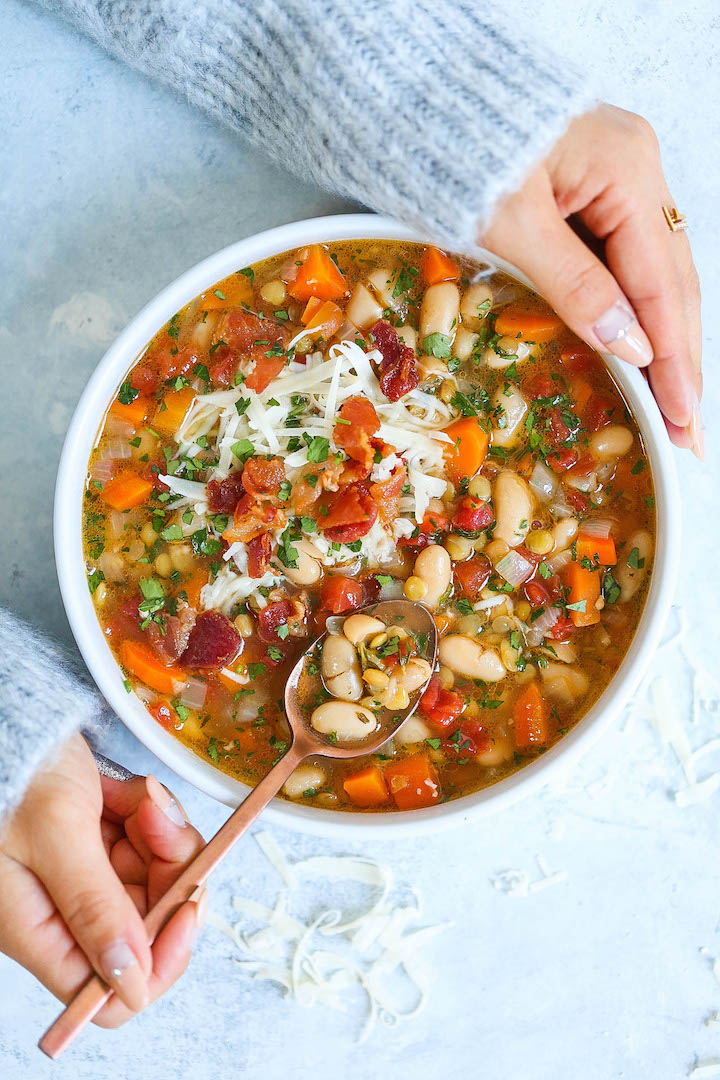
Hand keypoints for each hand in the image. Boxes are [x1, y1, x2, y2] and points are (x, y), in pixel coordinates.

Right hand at [0, 734, 205, 1026]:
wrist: (16, 715)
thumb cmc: (14, 770)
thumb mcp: (56, 835)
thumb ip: (95, 908)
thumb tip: (130, 986)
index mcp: (37, 933)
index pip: (110, 994)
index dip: (159, 959)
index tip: (187, 904)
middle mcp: (60, 916)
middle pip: (145, 929)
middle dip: (167, 875)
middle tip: (161, 823)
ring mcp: (81, 879)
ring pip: (153, 882)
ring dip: (160, 836)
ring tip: (142, 798)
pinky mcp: (96, 847)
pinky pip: (145, 847)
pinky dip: (150, 817)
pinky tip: (131, 792)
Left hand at [481, 104, 701, 457]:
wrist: (411, 92)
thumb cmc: (449, 146)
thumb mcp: (510, 223)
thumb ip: (574, 284)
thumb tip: (630, 346)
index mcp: (626, 169)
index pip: (662, 284)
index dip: (673, 360)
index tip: (682, 420)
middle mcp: (635, 168)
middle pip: (671, 281)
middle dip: (679, 359)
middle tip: (687, 430)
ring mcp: (615, 175)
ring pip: (652, 272)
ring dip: (661, 340)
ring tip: (671, 402)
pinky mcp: (589, 186)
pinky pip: (624, 256)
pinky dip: (631, 308)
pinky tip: (636, 348)